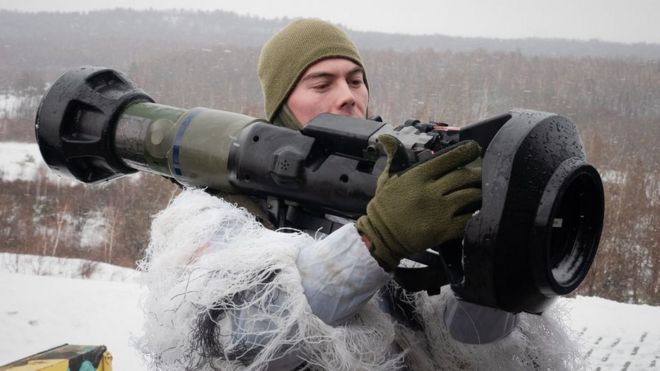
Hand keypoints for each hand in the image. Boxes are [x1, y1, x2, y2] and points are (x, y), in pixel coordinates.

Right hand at [357, 135, 481, 270]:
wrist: (380, 236)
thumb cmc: (384, 206)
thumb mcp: (386, 178)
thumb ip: (394, 156)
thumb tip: (386, 137)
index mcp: (417, 176)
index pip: (449, 159)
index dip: (466, 152)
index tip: (475, 149)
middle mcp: (430, 191)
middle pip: (464, 177)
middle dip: (478, 174)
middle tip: (485, 172)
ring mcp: (439, 211)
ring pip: (470, 197)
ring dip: (480, 193)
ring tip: (486, 191)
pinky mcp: (443, 230)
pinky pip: (468, 220)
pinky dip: (476, 215)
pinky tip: (480, 212)